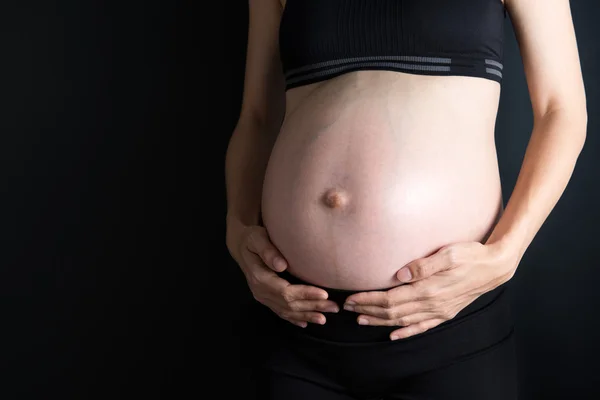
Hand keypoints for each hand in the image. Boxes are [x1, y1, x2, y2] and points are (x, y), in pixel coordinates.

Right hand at [227, 223, 338, 326]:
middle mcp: (260, 291)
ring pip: (286, 311)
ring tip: (324, 318)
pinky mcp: (265, 298)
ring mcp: (262, 297)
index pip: (285, 291)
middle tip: (334, 307)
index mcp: (259, 278)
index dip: (305, 294)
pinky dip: (294, 319)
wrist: (241, 246)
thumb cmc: (252, 239)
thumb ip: (267, 250)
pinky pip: (280, 312)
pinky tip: (305, 323)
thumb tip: (281, 265)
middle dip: (312, 306)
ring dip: (306, 315)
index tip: (324, 294)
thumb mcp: (257, 238)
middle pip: (289, 304)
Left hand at [343, 242, 516, 339]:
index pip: (390, 299)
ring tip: (362, 320)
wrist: (495, 268)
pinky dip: (405, 332)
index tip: (351, 299)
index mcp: (429, 289)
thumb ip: (423, 265)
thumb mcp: (448, 253)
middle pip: (392, 312)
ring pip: (403, 321)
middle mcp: (432, 304)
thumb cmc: (471, 255)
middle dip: (368, 310)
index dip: (369, 300)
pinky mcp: (445, 313)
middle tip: (348, 309)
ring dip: (380, 322)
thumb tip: (399, 274)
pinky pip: (421, 327)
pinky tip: (394, 335)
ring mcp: (439, 312)